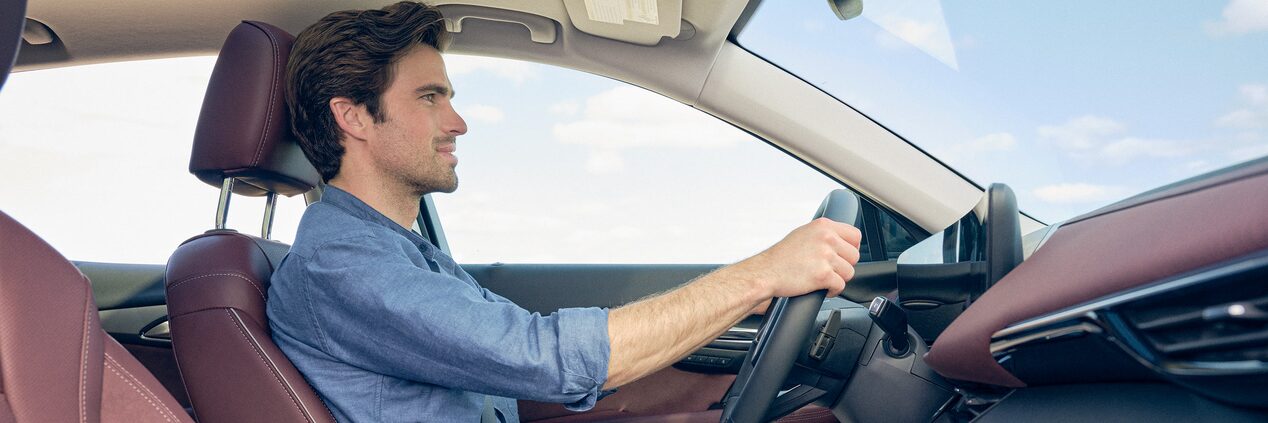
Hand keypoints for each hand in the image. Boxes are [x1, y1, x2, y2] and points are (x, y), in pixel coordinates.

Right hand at [738, 218, 861, 299]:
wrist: (765, 272)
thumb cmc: (780, 257)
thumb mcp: (803, 234)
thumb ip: (824, 234)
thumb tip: (841, 240)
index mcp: (823, 226)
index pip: (855, 235)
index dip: (851, 248)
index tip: (843, 256)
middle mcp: (826, 238)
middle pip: (854, 256)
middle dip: (844, 266)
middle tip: (829, 269)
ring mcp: (825, 256)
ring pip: (849, 272)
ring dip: (838, 279)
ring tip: (823, 279)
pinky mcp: (823, 274)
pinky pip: (840, 286)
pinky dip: (832, 290)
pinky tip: (821, 288)